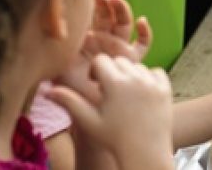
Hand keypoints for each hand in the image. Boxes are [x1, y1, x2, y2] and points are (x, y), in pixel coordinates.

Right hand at [48, 55, 172, 169]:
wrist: (144, 151)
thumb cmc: (112, 138)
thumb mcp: (88, 120)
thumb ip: (68, 102)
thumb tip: (46, 90)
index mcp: (114, 83)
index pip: (101, 61)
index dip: (95, 71)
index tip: (95, 85)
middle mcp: (135, 78)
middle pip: (119, 61)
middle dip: (112, 71)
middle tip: (109, 91)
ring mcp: (152, 82)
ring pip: (137, 66)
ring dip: (129, 74)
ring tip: (124, 94)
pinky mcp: (165, 88)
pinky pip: (155, 72)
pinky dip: (148, 78)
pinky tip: (141, 93)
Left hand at [56, 0, 153, 101]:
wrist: (86, 110)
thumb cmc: (71, 91)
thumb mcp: (59, 67)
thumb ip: (56, 52)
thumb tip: (46, 32)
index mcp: (87, 40)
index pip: (91, 17)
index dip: (92, 5)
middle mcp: (104, 41)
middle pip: (109, 16)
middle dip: (106, 3)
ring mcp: (119, 48)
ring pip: (124, 24)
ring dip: (122, 9)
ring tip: (117, 0)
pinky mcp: (132, 59)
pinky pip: (142, 44)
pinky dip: (145, 32)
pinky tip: (143, 22)